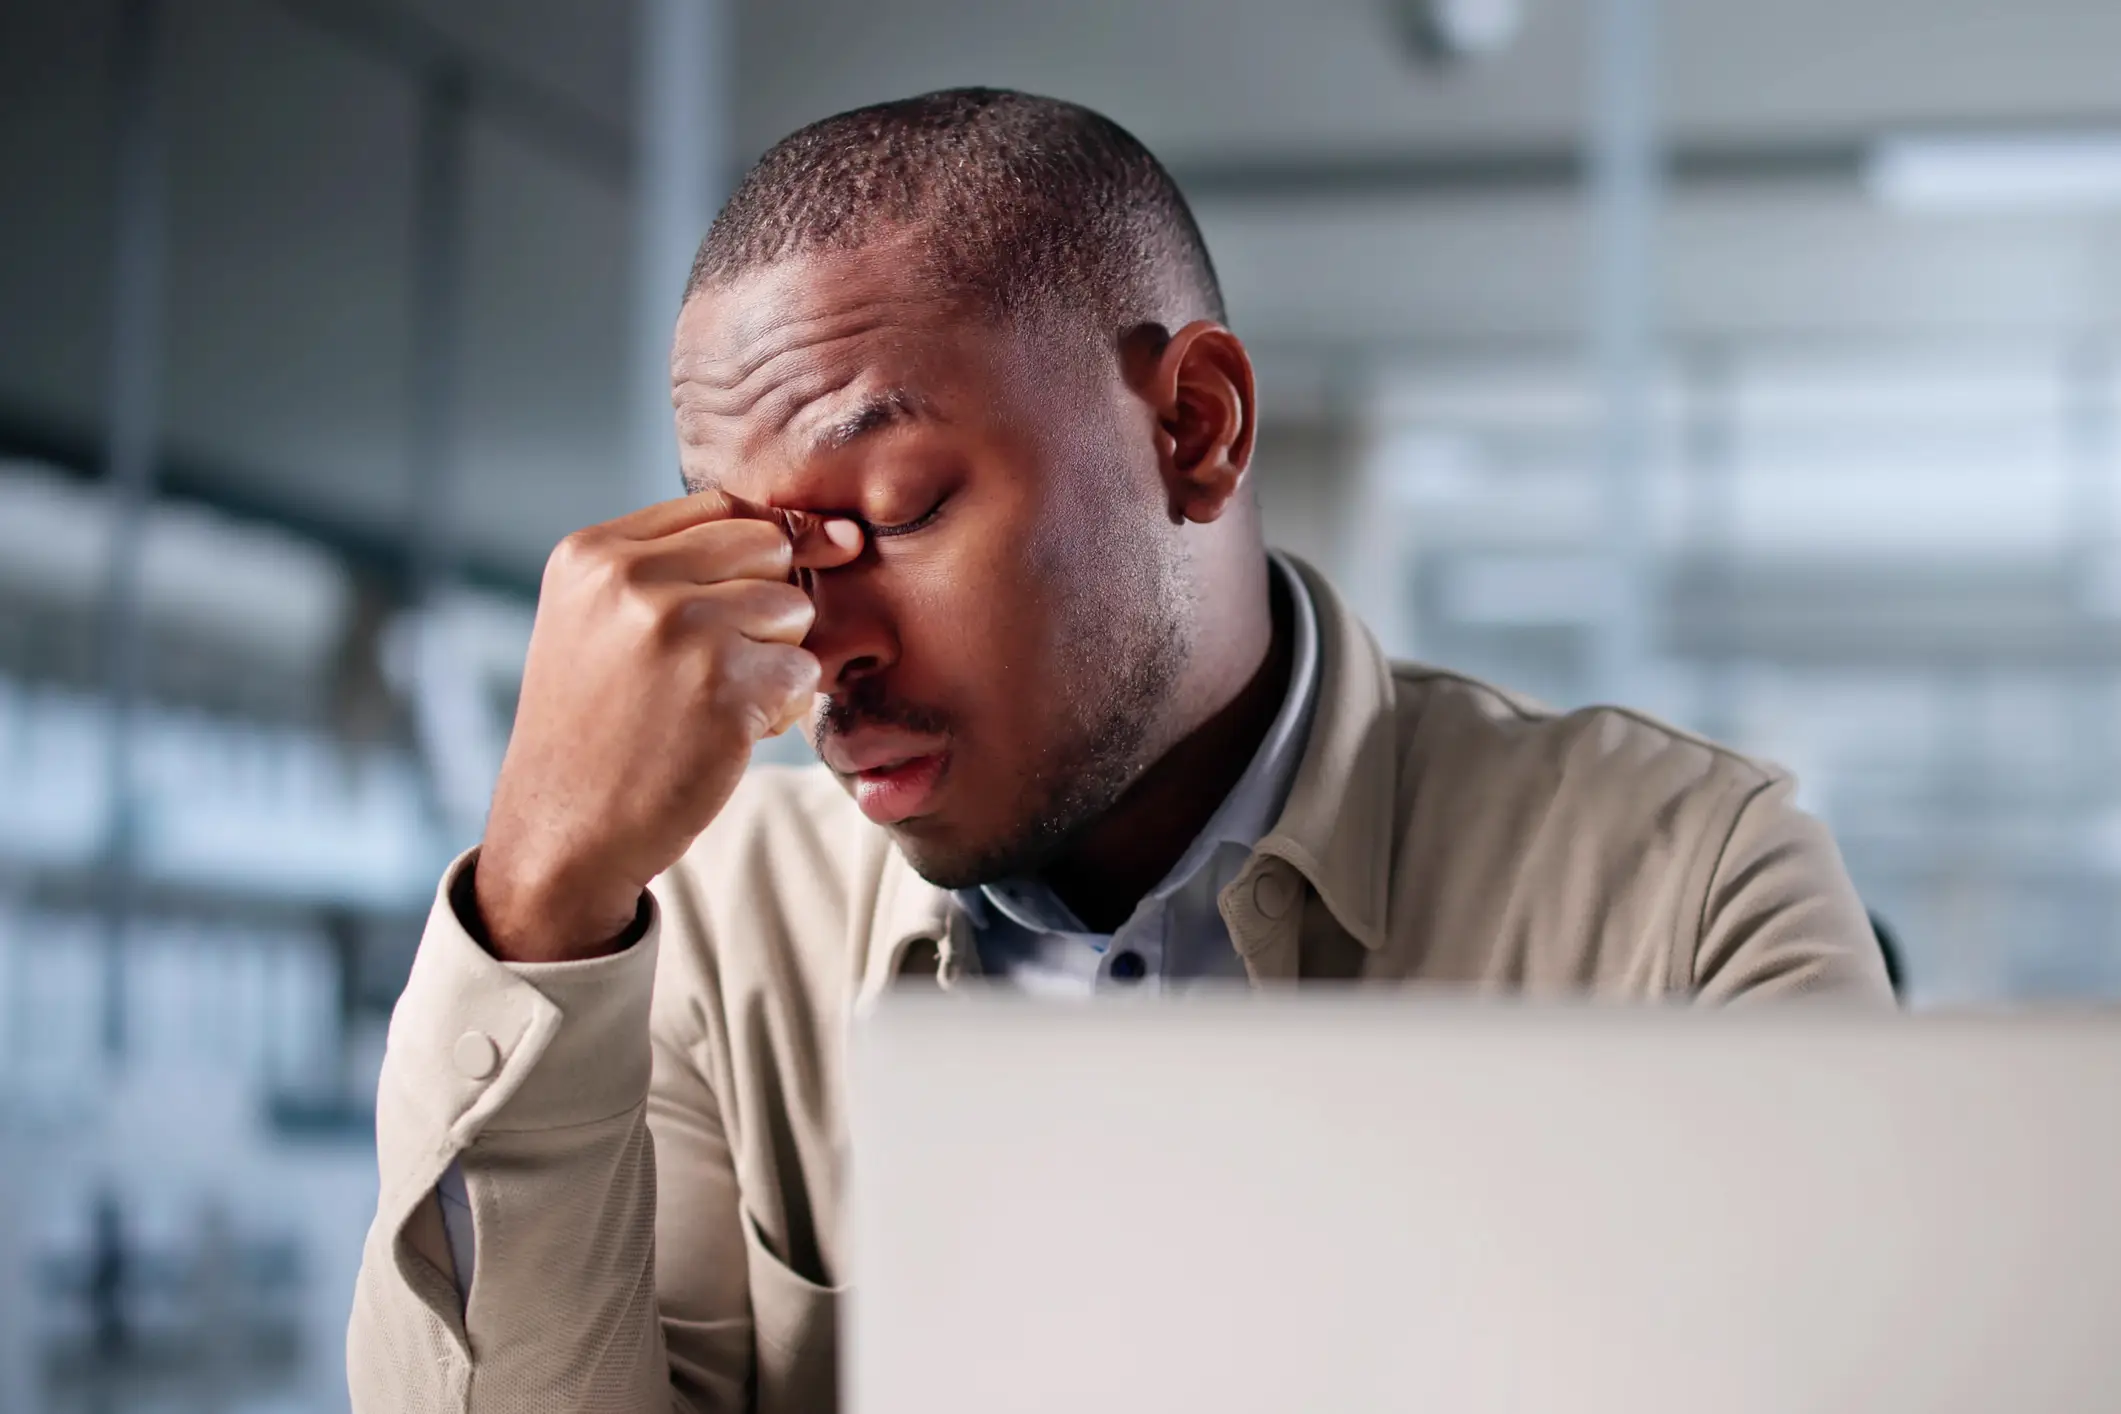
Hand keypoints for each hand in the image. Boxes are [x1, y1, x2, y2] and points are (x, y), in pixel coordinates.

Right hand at [473, 492, 863, 961]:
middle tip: (723, 664)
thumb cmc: (598, 729)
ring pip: (792, 611)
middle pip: (768, 548)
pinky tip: (725, 736)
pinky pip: (800, 673)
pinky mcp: (722, 685)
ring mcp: (677, 629)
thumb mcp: (599, 622)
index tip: (806, 561)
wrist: (563, 832)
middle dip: (768, 605)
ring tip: (714, 704)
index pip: (720, 507)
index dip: (771, 537)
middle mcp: (631, 578)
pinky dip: (780, 710)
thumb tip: (830, 533)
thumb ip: (678, 568)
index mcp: (594, 553)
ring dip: (775, 662)